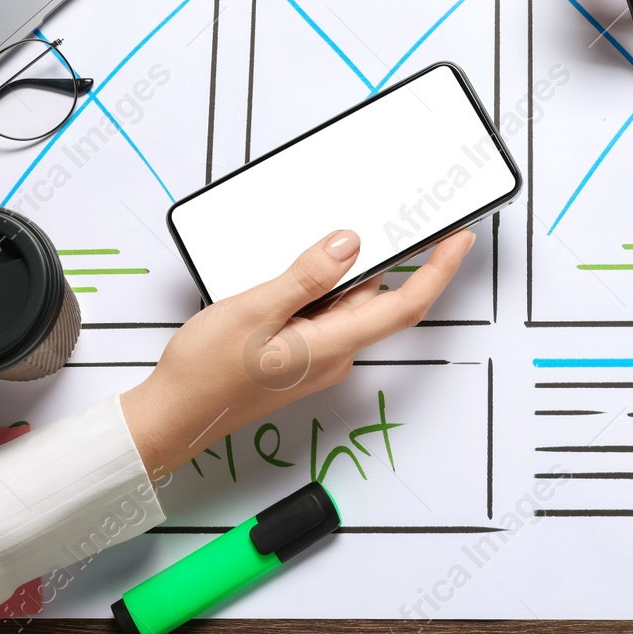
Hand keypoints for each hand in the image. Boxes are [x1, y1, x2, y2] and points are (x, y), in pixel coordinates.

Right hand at [119, 228, 474, 478]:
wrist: (173, 415)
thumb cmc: (206, 373)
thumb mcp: (255, 310)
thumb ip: (307, 276)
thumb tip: (349, 244)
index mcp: (333, 344)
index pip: (406, 304)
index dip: (439, 270)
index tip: (459, 239)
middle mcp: (335, 354)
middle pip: (375, 298)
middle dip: (386, 260)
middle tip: (393, 218)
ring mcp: (317, 357)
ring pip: (345, 303)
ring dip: (340, 273)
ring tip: (318, 240)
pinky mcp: (299, 355)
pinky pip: (324, 313)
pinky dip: (319, 288)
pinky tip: (292, 271)